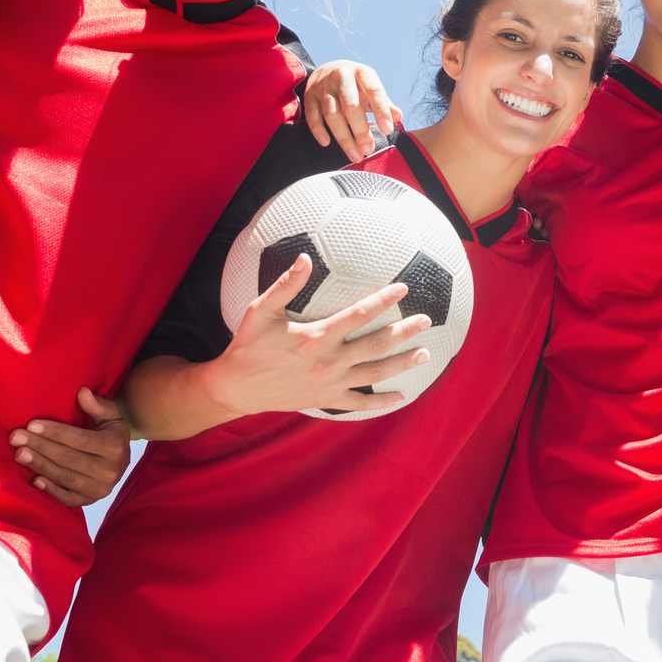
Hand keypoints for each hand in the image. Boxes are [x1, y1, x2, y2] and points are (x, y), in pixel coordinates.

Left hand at [10, 387, 132, 507]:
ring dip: (40, 465)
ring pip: (65, 477)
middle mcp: (110, 470)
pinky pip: (67, 498)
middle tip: (16, 437)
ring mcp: (99, 488)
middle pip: (69, 459)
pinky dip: (50, 490)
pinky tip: (34, 480)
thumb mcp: (111, 416)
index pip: (80, 440)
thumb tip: (82, 392)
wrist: (121, 461)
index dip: (55, 433)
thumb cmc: (110, 433)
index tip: (32, 424)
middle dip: (41, 447)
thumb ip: (97, 405)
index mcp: (115, 446)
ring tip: (19, 454)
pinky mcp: (89, 501)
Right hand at [200, 254, 431, 419]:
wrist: (235, 388)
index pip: (359, 314)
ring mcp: (329, 384)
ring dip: (402, 363)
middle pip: (376, 344)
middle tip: (426, 321)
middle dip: (404, 332)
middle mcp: (328, 361)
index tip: (403, 288)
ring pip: (374, 374)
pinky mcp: (326, 400)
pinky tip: (402, 396)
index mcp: (316, 336)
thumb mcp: (261, 310)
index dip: (383, 300)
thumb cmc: (249, 345)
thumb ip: (286, 284)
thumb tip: (306, 258)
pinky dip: (382, 402)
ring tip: (425, 353)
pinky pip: (359, 403)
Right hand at [303, 60, 401, 159]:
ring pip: (332, 114)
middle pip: (350, 106)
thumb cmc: (356, 84)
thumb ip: (384, 103)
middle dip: (360, 131)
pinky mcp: (309, 95)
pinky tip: (326, 143)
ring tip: (355, 155)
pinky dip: (318, 130)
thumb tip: (398, 116)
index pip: (374, 91)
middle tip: (368, 150)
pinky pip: (312, 115)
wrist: (327, 69)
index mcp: (362, 73)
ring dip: (343, 137)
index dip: (381, 111)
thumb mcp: (371, 88)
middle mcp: (341, 77)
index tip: (387, 131)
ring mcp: (323, 86)